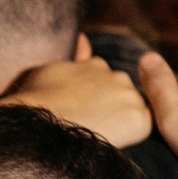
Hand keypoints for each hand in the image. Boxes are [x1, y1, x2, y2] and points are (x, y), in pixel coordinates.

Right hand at [0, 56, 151, 148]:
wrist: (39, 126)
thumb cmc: (35, 102)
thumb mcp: (51, 70)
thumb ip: (74, 58)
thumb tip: (84, 38)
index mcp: (95, 65)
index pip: (103, 79)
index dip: (92, 98)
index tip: (79, 110)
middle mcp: (116, 75)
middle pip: (121, 93)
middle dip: (109, 106)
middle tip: (88, 124)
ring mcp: (128, 95)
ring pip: (133, 108)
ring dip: (120, 120)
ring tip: (95, 133)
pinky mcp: (138, 118)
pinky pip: (142, 127)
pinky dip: (129, 135)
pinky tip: (108, 139)